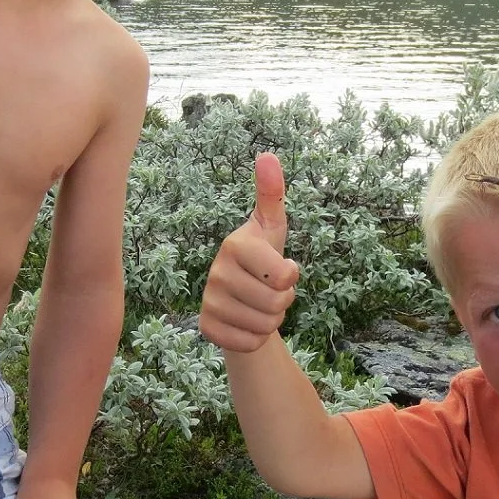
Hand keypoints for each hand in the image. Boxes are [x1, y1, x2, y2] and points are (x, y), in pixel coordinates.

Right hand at [199, 152, 300, 352]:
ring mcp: (208, 300)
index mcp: (234, 244)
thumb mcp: (272, 227)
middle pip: (278, 303)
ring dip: (271, 319)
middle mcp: (216, 271)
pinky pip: (249, 342)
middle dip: (283, 301)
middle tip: (269, 290)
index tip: (281, 268)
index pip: (285, 275)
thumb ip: (272, 193)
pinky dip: (255, 338)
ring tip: (259, 304)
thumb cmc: (263, 258)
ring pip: (266, 325)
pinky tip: (246, 322)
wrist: (241, 298)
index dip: (291, 277)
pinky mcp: (207, 327)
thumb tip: (268, 155)